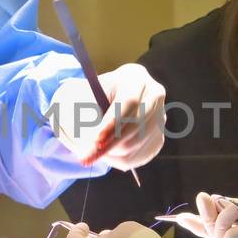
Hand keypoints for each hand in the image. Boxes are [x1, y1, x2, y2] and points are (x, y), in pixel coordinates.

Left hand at [49, 64, 166, 170]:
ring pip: (135, 144)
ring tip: (91, 150)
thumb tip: (89, 138)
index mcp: (135, 78)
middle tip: (85, 157)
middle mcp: (154, 97)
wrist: (101, 101)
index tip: (95, 140)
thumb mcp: (78, 97)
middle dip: (108, 145)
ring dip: (109, 152)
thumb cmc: (87, 96)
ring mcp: (160, 118)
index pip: (129, 102)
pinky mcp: (158, 137)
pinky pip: (138, 156)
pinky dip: (117, 159)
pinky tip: (105, 151)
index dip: (112, 123)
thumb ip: (82, 113)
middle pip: (135, 126)